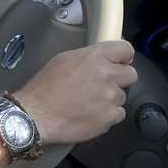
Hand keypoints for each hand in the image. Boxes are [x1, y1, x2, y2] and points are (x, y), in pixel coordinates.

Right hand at [13, 41, 136, 145]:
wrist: (37, 115)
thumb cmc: (45, 88)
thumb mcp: (63, 60)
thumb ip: (88, 57)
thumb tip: (103, 59)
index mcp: (95, 57)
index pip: (126, 50)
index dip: (122, 58)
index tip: (118, 63)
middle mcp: (107, 74)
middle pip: (131, 74)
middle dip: (119, 79)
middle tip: (102, 85)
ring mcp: (110, 97)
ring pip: (123, 96)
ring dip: (111, 99)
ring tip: (90, 102)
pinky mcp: (110, 117)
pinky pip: (118, 114)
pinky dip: (107, 115)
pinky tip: (91, 114)